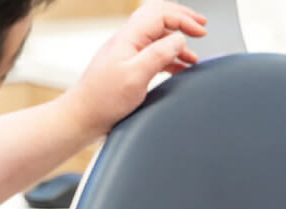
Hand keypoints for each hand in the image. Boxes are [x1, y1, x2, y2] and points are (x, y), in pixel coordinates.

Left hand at [60, 1, 206, 137]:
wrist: (83, 116)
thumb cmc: (103, 100)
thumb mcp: (135, 76)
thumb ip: (159, 55)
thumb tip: (179, 39)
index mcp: (129, 37)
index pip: (160, 14)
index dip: (184, 19)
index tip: (202, 32)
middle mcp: (128, 40)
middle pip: (158, 17)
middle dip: (182, 19)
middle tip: (201, 26)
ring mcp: (127, 53)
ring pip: (157, 37)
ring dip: (177, 42)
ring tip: (194, 57)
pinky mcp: (128, 67)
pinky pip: (153, 54)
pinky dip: (170, 58)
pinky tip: (180, 69)